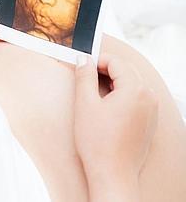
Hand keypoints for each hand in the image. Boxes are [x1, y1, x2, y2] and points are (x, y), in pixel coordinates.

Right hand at [74, 55, 157, 201]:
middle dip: (104, 70)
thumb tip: (83, 60)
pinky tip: (104, 107)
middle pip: (126, 71)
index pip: (116, 62)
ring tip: (92, 94)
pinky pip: (135, 98)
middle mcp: (148, 97)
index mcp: (135, 89)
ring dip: (112, 83)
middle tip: (84, 77)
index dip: (97, 60)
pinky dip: (120, 95)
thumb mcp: (85, 104)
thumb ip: (84, 77)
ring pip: (131, 84)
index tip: (81, 64)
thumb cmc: (98, 142)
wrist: (112, 173)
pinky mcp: (149, 121)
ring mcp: (151, 110)